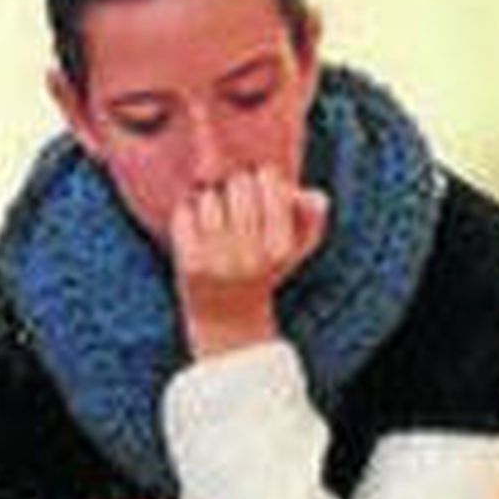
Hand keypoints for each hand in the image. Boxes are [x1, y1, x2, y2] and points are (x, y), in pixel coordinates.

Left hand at [172, 166, 330, 357]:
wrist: (228, 321)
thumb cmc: (263, 273)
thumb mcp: (295, 250)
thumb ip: (311, 220)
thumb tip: (313, 195)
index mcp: (280, 247)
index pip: (268, 177)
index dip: (262, 178)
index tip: (260, 192)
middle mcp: (250, 255)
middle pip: (238, 182)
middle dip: (235, 187)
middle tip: (234, 206)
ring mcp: (218, 260)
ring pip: (209, 196)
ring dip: (209, 200)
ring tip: (215, 220)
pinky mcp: (190, 264)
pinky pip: (185, 213)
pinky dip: (186, 214)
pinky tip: (195, 229)